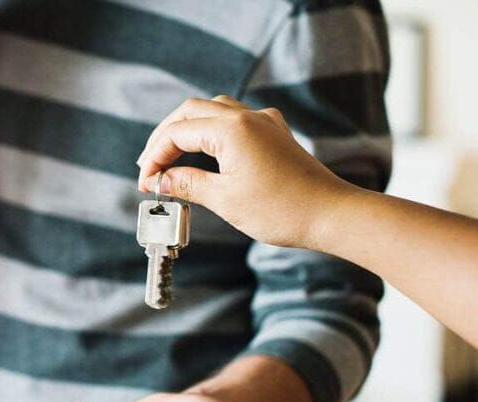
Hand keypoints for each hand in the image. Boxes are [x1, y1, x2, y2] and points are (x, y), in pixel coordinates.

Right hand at [135, 95, 359, 248]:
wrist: (331, 214)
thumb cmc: (282, 210)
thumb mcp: (225, 200)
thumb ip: (188, 184)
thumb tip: (161, 180)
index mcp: (231, 129)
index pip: (177, 133)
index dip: (155, 157)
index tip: (146, 183)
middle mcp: (247, 117)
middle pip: (190, 111)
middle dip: (165, 137)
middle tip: (150, 166)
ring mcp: (264, 122)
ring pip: (213, 110)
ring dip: (188, 129)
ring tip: (171, 157)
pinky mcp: (275, 134)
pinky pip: (236, 119)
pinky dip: (212, 130)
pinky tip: (208, 150)